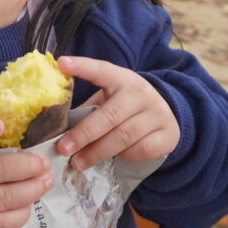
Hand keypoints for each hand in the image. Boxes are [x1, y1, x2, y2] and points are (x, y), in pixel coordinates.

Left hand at [55, 56, 178, 170]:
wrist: (166, 115)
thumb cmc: (125, 108)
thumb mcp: (109, 99)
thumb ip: (89, 109)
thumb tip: (59, 130)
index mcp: (121, 79)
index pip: (101, 70)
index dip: (82, 67)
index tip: (62, 64)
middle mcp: (140, 92)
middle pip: (109, 115)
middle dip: (83, 134)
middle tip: (63, 149)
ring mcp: (157, 113)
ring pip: (123, 137)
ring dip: (97, 152)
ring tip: (78, 163)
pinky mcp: (168, 134)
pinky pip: (140, 150)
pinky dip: (123, 157)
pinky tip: (113, 158)